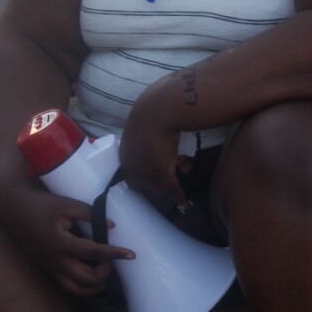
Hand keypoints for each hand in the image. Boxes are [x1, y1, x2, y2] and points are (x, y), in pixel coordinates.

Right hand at [0, 182, 134, 297]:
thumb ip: (90, 213)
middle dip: (106, 272)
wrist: (14, 210)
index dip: (115, 254)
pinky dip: (83, 286)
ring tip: (106, 270)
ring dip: (95, 285)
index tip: (131, 254)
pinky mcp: (48, 269)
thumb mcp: (67, 204)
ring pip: (78, 289)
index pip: (94, 253)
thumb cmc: (42, 204)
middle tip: (114, 258)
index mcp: (61, 244)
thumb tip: (112, 226)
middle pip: (88, 279)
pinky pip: (68, 286)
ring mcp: (51, 268)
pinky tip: (91, 275)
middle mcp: (56, 261)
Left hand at [119, 81, 185, 206]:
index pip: (132, 176)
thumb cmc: (153, 111)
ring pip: (160, 185)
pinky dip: (179, 196)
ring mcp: (146, 171)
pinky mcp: (161, 174)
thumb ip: (144, 129)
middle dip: (159, 182)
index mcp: (125, 153)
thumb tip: (151, 125)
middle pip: (146, 184)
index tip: (154, 179)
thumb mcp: (142, 123)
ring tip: (185, 165)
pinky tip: (184, 202)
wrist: (159, 109)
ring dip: (172, 183)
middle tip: (176, 169)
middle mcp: (132, 165)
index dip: (143, 179)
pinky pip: (172, 189)